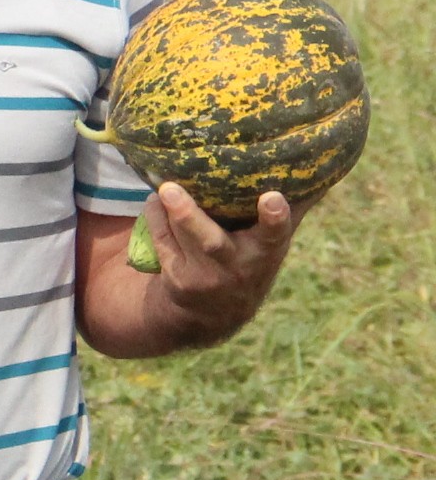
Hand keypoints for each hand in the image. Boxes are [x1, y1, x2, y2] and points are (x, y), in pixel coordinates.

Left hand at [138, 183, 306, 338]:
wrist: (216, 315)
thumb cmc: (252, 261)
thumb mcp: (275, 242)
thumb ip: (295, 207)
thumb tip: (325, 164)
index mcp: (266, 252)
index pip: (276, 235)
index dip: (275, 218)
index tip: (272, 198)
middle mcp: (236, 266)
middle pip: (211, 242)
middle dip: (190, 216)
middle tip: (171, 189)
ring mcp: (204, 276)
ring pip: (180, 240)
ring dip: (166, 211)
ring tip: (162, 188)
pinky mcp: (177, 279)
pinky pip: (162, 243)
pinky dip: (156, 219)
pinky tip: (155, 201)